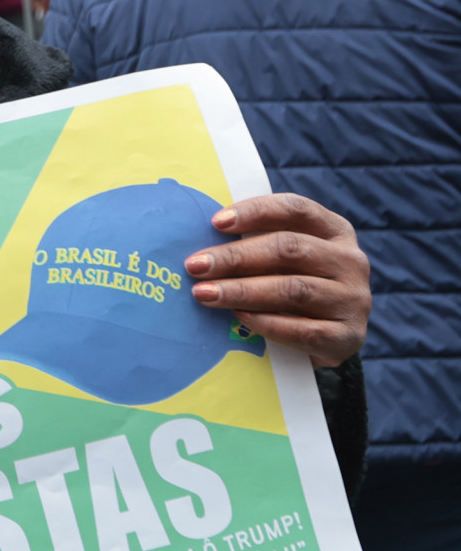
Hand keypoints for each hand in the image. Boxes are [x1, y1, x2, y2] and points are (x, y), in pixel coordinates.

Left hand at [184, 194, 368, 366]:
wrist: (326, 341)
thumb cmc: (293, 286)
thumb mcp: (284, 259)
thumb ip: (258, 242)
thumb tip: (204, 240)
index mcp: (335, 230)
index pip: (295, 209)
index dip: (255, 212)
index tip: (215, 222)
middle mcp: (350, 261)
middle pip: (289, 249)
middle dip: (235, 257)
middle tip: (196, 265)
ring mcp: (353, 299)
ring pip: (293, 289)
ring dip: (242, 291)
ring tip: (205, 293)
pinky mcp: (349, 337)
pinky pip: (303, 329)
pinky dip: (266, 323)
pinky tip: (238, 317)